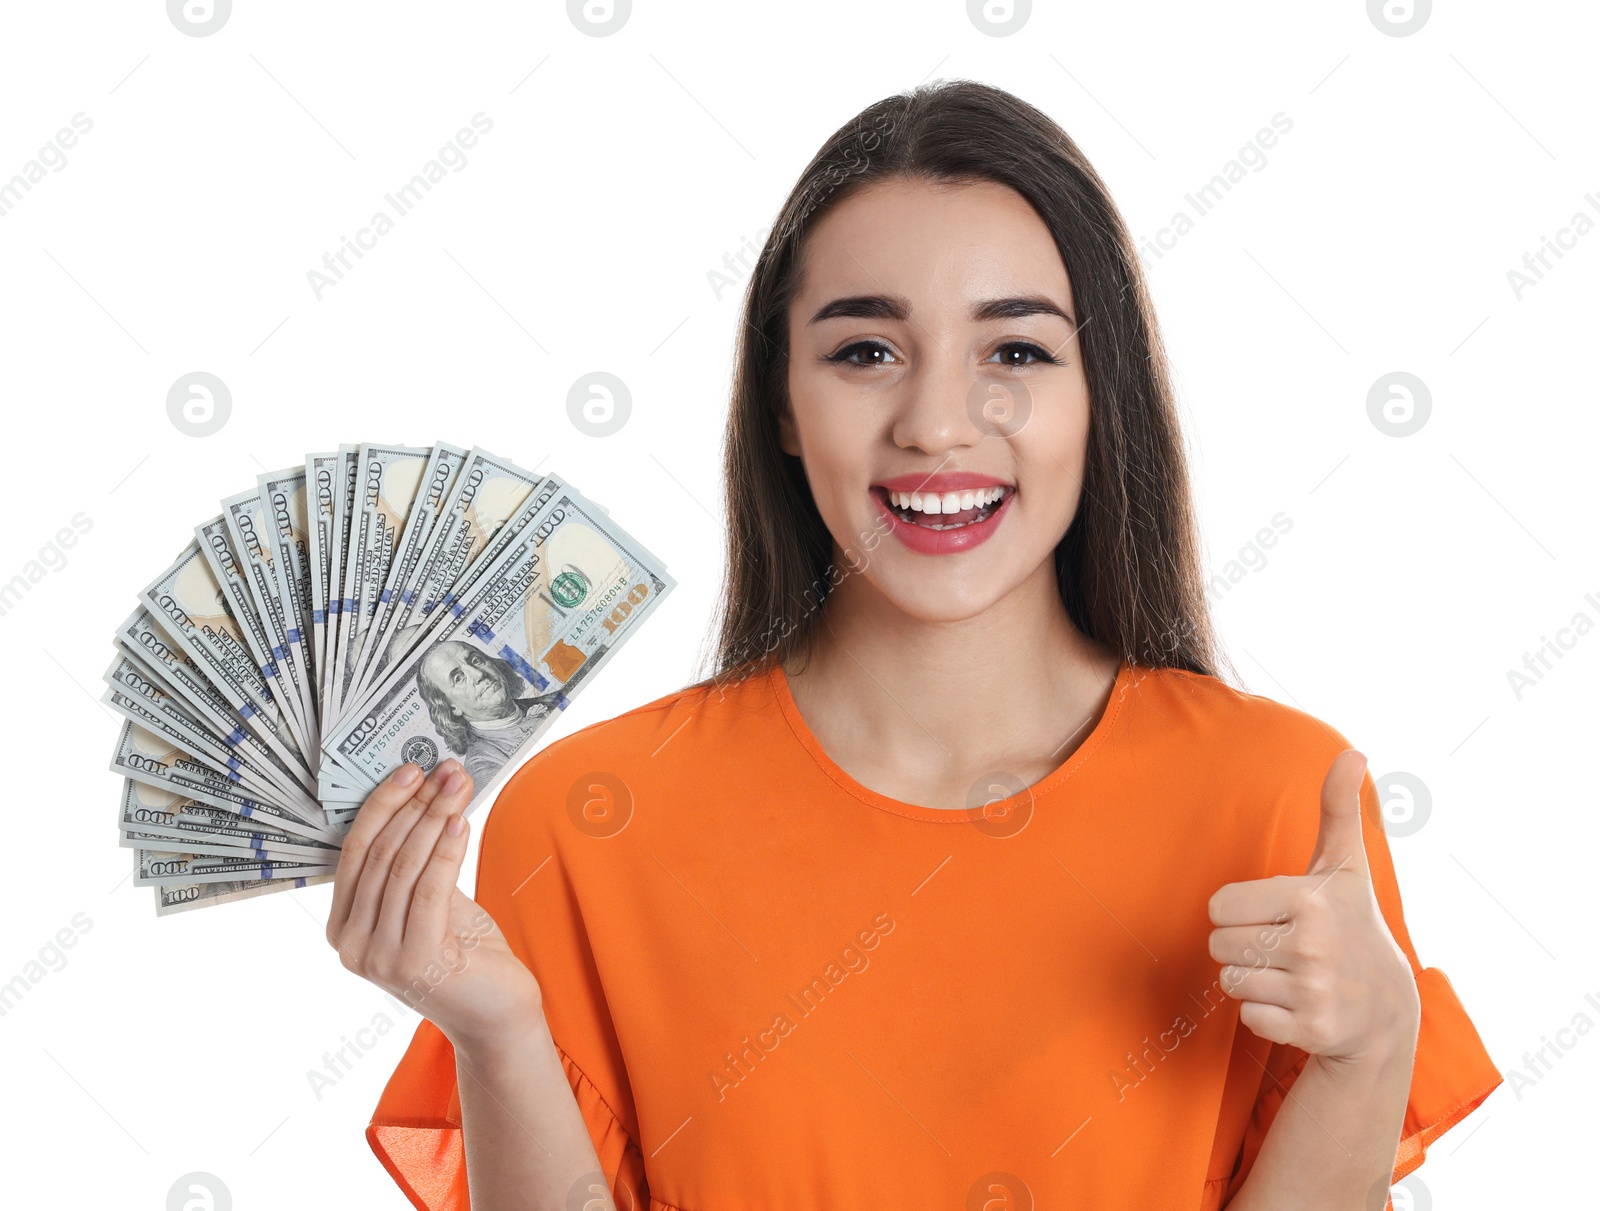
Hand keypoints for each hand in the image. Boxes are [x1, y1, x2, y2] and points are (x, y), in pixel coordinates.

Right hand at [326, 759, 544, 1052]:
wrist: (493, 1013)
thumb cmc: (462, 953)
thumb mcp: (428, 902)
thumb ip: (414, 862)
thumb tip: (426, 792)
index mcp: (343, 927)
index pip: (355, 851)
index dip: (382, 805)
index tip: (410, 769)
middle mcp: (351, 944)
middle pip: (380, 853)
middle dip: (415, 805)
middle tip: (444, 770)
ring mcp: (378, 956)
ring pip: (403, 866)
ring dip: (435, 818)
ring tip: (458, 786)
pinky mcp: (414, 961)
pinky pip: (428, 889)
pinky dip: (446, 850)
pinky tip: (461, 822)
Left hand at [1207, 750, 1419, 1065]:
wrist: (1387, 1010)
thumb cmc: (1353, 924)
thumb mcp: (1344, 867)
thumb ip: (1339, 809)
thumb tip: (1353, 751)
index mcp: (1310, 899)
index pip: (1219, 905)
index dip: (1239, 911)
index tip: (1275, 915)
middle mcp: (1312, 944)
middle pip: (1218, 944)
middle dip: (1243, 946)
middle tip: (1283, 948)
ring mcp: (1313, 990)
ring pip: (1230, 981)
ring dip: (1252, 980)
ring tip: (1292, 975)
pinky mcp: (1310, 1030)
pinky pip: (1247, 1016)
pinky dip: (1264, 1015)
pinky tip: (1297, 1005)